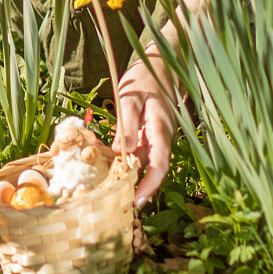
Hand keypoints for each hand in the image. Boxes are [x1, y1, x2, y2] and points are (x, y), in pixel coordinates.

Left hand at [116, 51, 176, 208]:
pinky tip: (111, 171)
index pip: (159, 165)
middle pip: (152, 170)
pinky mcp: (149, 136)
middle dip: (139, 190)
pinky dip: (127, 164)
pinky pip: (139, 154)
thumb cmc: (144, 79)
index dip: (150, 185)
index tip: (137, 201)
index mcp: (161, 129)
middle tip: (118, 207)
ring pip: (145, 164)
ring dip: (131, 179)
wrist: (160, 66)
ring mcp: (156, 138)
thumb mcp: (130, 97)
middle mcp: (162, 138)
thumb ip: (126, 123)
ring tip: (111, 195)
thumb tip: (120, 153)